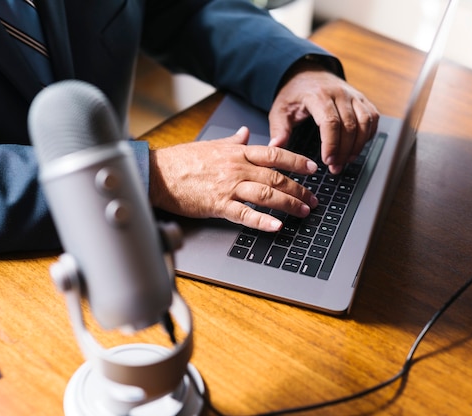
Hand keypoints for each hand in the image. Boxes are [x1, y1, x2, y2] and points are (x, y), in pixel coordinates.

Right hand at [149, 127, 318, 231]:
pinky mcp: (217, 205)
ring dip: (289, 203)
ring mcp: (228, 187)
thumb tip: (245, 133)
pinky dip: (263, 221)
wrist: (158, 174)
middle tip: (313, 199)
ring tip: (303, 211)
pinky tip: (277, 226)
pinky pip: (245, 214)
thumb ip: (232, 141)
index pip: (274, 154)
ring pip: (266, 194)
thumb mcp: (211, 145)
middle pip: (276, 177)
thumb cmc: (182, 160)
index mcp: (236, 153)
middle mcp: (236, 168)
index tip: (312, 169)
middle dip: (299, 189)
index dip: (296, 161)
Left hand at [268, 60, 379, 173]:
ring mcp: (353, 95)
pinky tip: (357, 147)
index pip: (330, 122)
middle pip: (350, 125)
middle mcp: (339, 93)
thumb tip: (275, 147)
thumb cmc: (294, 94)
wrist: (308, 72)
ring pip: (365, 122)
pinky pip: (372, 118)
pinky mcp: (362, 99)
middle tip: (335, 167)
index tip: (327, 160)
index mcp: (318, 95)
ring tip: (346, 160)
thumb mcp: (280, 109)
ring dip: (358, 145)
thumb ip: (279, 129)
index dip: (332, 144)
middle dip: (344, 150)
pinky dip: (368, 135)